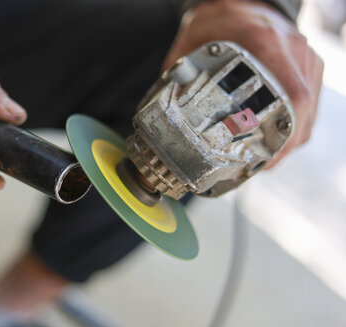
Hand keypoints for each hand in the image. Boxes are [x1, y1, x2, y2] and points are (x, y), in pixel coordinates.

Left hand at [163, 0, 323, 167]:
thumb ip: (181, 79)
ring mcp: (304, 58)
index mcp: (264, 43)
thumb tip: (163, 115)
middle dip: (283, 145)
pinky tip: (274, 137)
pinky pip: (309, 103)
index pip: (289, 96)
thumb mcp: (191, 46)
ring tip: (265, 157)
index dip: (281, 134)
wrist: (241, 1)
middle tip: (261, 165)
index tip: (263, 157)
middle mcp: (291, 51)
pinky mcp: (307, 66)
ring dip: (288, 138)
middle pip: (301, 110)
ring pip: (308, 110)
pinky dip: (293, 124)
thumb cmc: (216, 22)